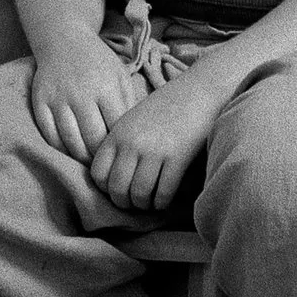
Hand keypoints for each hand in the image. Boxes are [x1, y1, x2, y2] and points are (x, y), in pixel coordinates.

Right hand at [27, 27, 145, 163]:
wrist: (63, 39)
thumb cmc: (98, 62)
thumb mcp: (120, 76)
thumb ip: (128, 104)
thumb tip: (134, 137)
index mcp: (106, 88)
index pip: (116, 129)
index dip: (120, 147)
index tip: (124, 156)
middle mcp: (80, 94)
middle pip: (93, 140)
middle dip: (102, 158)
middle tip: (108, 165)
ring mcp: (58, 99)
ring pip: (70, 142)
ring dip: (82, 158)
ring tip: (91, 162)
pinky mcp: (40, 102)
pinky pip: (50, 135)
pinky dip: (60, 149)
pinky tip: (70, 152)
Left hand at [83, 69, 221, 215]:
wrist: (198, 91)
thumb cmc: (166, 106)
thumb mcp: (133, 119)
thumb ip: (120, 143)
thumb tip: (111, 175)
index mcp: (117, 134)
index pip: (98, 174)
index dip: (105, 189)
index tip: (117, 190)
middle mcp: (132, 144)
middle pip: (117, 189)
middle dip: (124, 203)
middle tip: (133, 204)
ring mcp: (154, 151)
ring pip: (140, 195)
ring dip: (144, 205)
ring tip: (149, 203)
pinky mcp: (177, 158)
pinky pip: (164, 192)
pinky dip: (162, 202)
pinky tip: (164, 200)